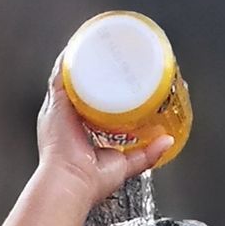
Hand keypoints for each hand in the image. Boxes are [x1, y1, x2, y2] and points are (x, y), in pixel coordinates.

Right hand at [36, 50, 173, 205]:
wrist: (71, 182)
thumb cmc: (90, 182)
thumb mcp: (125, 164)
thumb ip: (146, 154)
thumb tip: (167, 141)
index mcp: (76, 132)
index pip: (90, 103)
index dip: (105, 90)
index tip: (121, 80)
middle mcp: (65, 118)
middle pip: (81, 85)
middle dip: (98, 70)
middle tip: (116, 58)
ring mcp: (59, 108)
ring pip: (72, 75)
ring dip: (86, 58)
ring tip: (102, 42)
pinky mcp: (57, 102)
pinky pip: (62, 72)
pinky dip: (71, 57)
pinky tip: (83, 43)